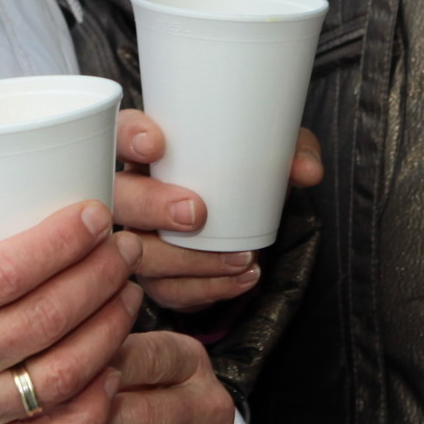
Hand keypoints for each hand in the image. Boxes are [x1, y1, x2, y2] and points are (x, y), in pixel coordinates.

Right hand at [0, 201, 143, 423]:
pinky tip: (111, 371)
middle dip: (99, 275)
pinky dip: (93, 407)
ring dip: (108, 330)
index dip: (60, 241)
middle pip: (47, 316)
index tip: (93, 215)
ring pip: (63, 373)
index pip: (6, 271)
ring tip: (127, 295)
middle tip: (123, 248)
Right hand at [112, 110, 321, 312]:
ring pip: (140, 253)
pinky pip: (167, 291)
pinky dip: (207, 289)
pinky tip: (241, 279)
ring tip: (240, 259)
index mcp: (147, 152)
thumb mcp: (272, 153)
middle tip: (196, 214)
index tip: (156, 144)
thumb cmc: (245, 173)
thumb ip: (292, 152)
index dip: (127, 137)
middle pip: (117, 201)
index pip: (117, 133)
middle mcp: (133, 194)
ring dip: (188, 261)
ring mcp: (139, 239)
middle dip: (150, 206)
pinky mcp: (157, 277)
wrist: (249, 223)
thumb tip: (306, 171)